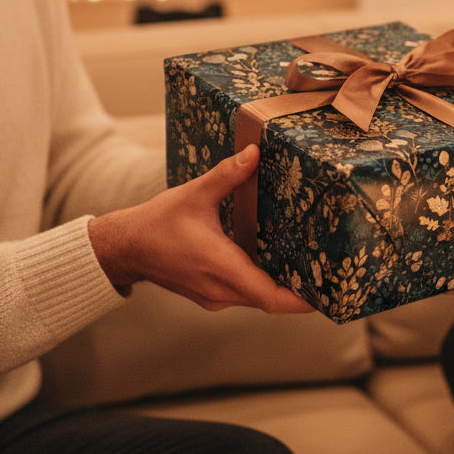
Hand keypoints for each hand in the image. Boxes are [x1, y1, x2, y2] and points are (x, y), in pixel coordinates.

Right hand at [88, 145, 313, 313]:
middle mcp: (220, 290)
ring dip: (280, 287)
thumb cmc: (157, 223)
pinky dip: (262, 283)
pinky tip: (277, 262)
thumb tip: (254, 152)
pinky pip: (244, 294)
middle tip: (329, 273)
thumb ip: (227, 175)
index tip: (326, 295)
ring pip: (257, 299)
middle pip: (270, 300)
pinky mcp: (210, 295)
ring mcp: (214, 297)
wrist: (124, 248)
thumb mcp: (194, 194)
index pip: (270, 296)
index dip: (301, 300)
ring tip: (310, 267)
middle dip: (299, 291)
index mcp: (221, 267)